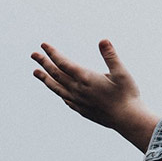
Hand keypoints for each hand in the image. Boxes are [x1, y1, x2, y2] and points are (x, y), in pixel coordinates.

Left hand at [31, 39, 159, 150]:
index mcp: (85, 78)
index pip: (64, 63)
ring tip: (36, 72)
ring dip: (46, 79)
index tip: (43, 45)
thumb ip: (111, 56)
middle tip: (33, 55)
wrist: (128, 119)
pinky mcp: (82, 110)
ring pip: (57, 88)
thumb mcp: (122, 73)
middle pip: (56, 74)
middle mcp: (78, 90)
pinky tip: (58, 91)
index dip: (53, 53)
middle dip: (44, 63)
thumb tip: (103, 40)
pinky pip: (66, 99)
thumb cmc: (127, 95)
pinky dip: (59, 92)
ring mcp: (79, 101)